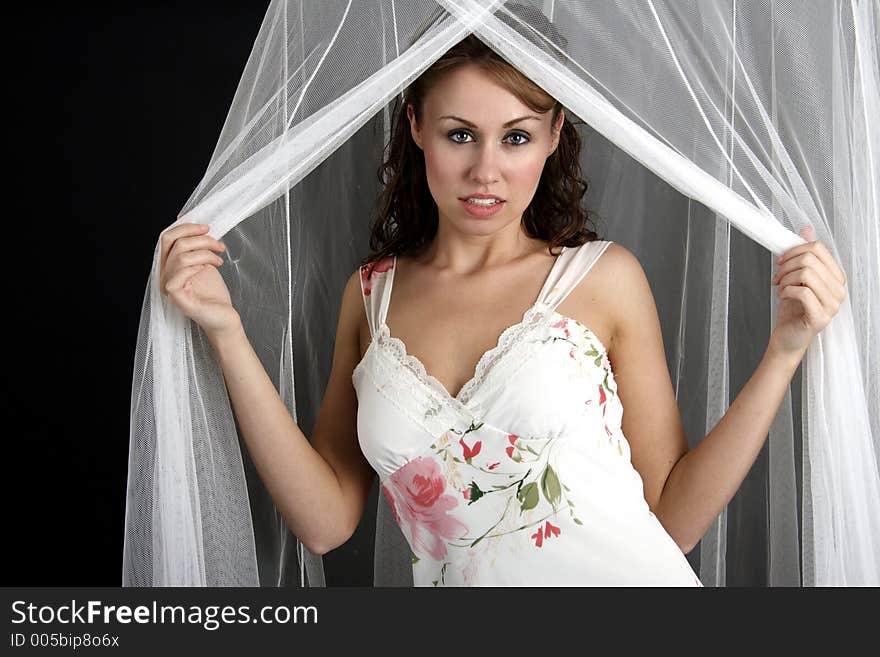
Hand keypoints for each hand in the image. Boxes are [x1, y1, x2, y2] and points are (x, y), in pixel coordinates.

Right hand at [159, 222, 240, 337]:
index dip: (186, 228)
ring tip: (219, 259)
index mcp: (168, 265)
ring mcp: (168, 286)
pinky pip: (180, 273)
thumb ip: (194, 244)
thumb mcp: (204, 261)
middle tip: (218, 244)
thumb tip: (184, 218)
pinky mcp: (176, 297)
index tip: (207, 228)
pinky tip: (210, 268)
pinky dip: (198, 265)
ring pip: (181, 256)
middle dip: (198, 238)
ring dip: (205, 252)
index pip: (166, 238)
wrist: (224, 316)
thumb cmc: (214, 292)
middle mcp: (164, 275)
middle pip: (172, 242)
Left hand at [768, 225, 846, 359]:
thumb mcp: (796, 277)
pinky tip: (783, 296)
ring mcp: (832, 304)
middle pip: (810, 259)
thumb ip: (804, 254)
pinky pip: (802, 292)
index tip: (780, 261)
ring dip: (785, 279)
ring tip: (780, 288)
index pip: (819, 248)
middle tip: (777, 277)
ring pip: (806, 273)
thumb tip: (806, 228)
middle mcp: (839, 290)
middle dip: (786, 265)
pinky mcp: (820, 317)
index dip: (794, 250)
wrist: (787, 337)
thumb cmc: (792, 309)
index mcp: (836, 277)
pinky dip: (785, 291)